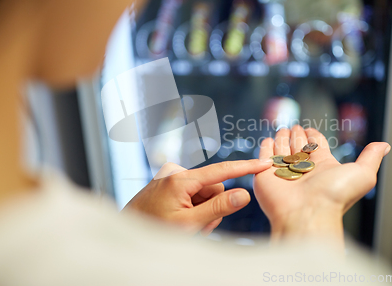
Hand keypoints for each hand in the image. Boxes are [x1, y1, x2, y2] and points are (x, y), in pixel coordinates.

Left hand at [125, 159, 272, 234]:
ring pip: (204, 193)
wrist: (127, 229)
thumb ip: (218, 208)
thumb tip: (244, 194)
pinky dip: (192, 207)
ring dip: (201, 210)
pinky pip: (192, 193)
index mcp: (181, 179)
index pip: (222, 171)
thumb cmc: (153, 229)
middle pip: (213, 187)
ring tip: (184, 225)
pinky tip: (178, 218)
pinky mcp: (169, 183)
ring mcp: (171, 177)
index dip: (246, 167)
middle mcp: (176, 172)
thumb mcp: (189, 223)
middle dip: (211, 207)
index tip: (264, 162)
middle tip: (196, 226)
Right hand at [254, 126, 389, 246]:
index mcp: (323, 165)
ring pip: (282, 149)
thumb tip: (385, 145)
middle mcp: (303, 168)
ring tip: (282, 129)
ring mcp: (283, 172)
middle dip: (296, 135)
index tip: (309, 129)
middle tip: (294, 127)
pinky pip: (265, 156)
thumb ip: (370, 157)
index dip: (313, 136)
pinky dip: (266, 148)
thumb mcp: (362, 174)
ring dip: (282, 138)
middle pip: (298, 146)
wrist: (307, 213)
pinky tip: (268, 140)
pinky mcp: (266, 175)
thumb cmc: (335, 196)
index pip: (316, 145)